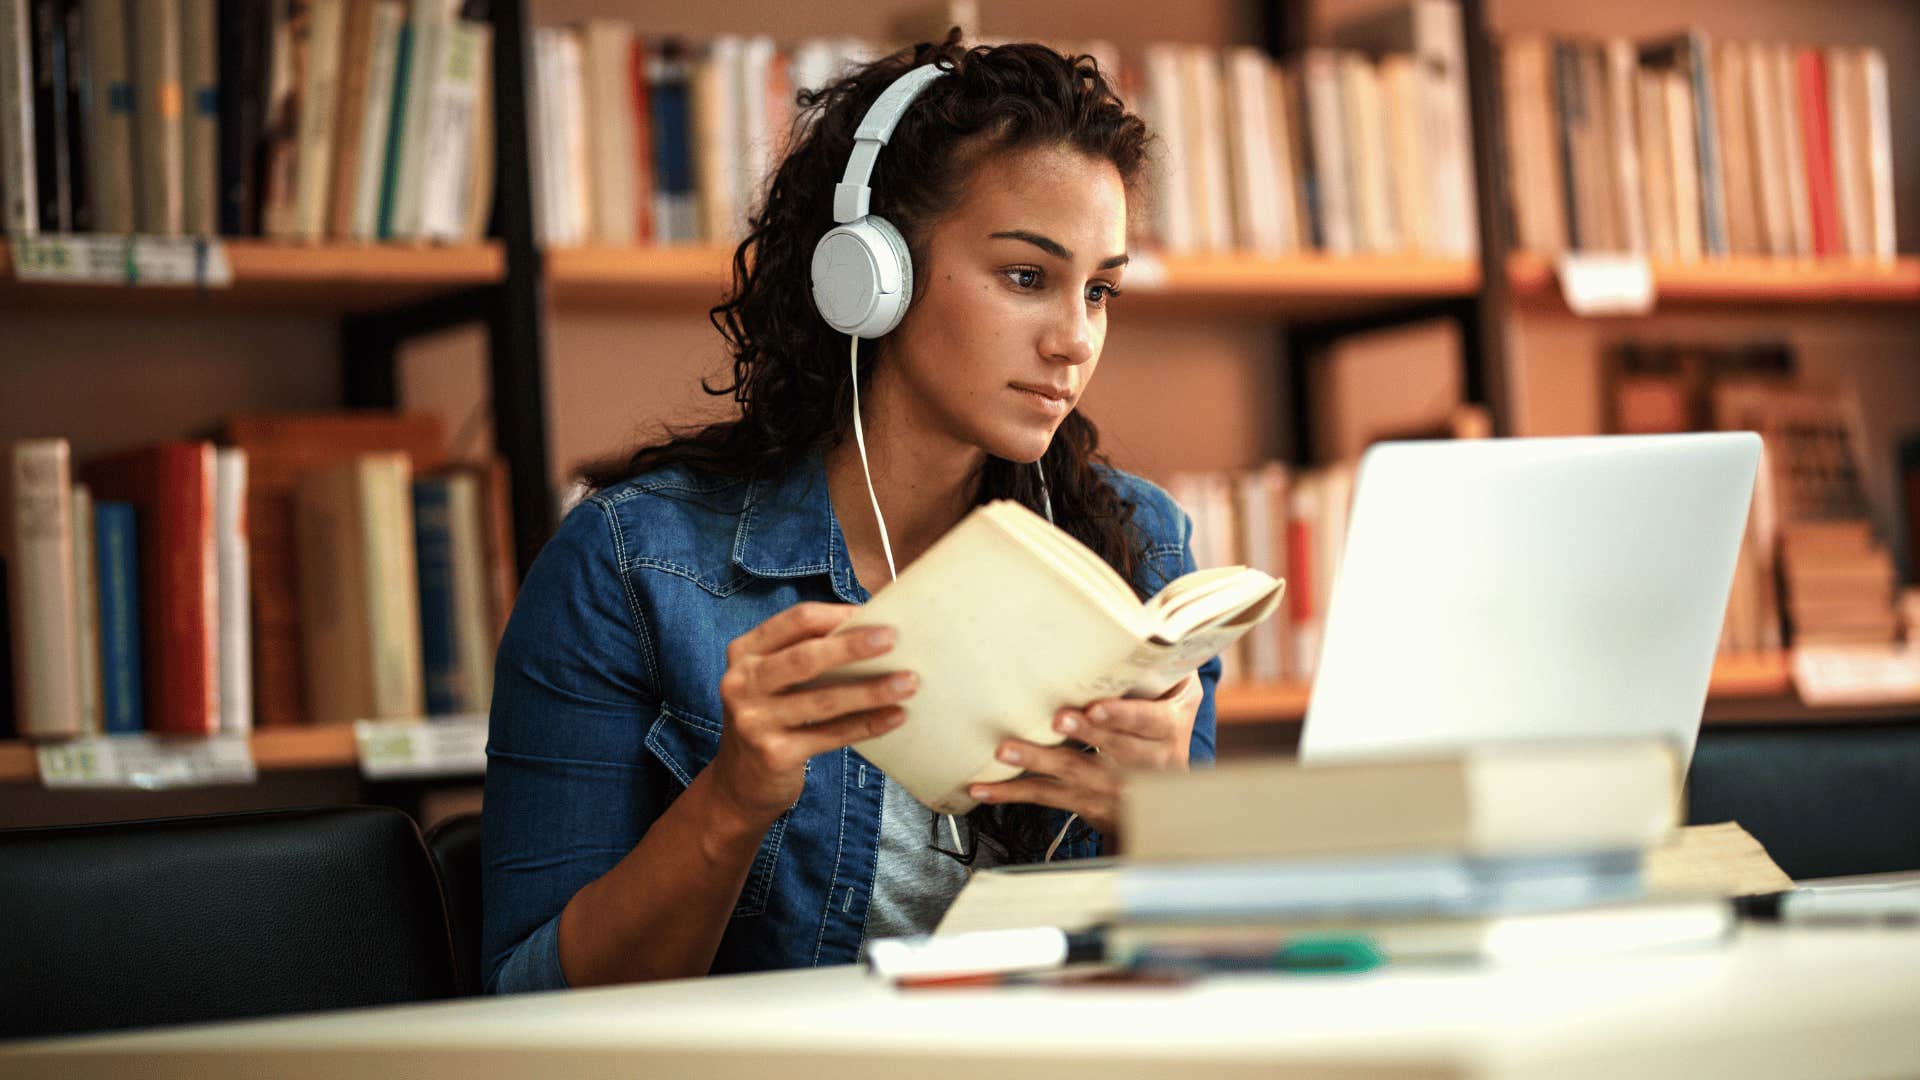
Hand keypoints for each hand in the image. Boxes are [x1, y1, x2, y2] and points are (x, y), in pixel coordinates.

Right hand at [711, 603, 916, 828]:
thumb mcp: (772, 679)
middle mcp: (742, 683)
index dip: (837, 615)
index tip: (876, 614)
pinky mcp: (773, 755)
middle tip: (893, 639)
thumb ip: (805, 653)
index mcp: (745, 651)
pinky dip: (867, 725)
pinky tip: (896, 716)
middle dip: (853, 646)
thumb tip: (873, 630)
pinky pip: (831, 735)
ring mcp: (754, 721)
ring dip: (871, 690)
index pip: (796, 621)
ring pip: (823, 699)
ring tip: (908, 682)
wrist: (740, 781)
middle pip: (805, 657)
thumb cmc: (770, 716)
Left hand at [966, 672, 1202, 837]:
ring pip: (1074, 773)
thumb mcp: (1181, 699)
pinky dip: (1014, 794)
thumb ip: (1167, 666)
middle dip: (1083, 734)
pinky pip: (1049, 798)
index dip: (1122, 715)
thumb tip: (1147, 622)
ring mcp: (1115, 788)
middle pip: (1111, 748)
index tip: (1096, 708)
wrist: (1172, 801)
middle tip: (1056, 719)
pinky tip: (983, 789)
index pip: (1146, 722)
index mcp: (1167, 730)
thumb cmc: (1164, 729)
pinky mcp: (1088, 804)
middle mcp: (1145, 764)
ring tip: (1006, 751)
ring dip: (1038, 762)